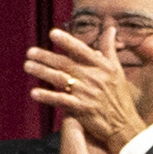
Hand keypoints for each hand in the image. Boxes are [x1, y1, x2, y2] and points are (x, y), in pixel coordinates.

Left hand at [24, 30, 148, 153]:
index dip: (68, 42)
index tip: (52, 33)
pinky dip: (48, 96)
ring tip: (28, 66)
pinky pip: (62, 101)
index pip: (82, 50)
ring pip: (61, 80)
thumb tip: (110, 28)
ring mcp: (87, 94)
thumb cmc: (119, 95)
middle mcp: (95, 78)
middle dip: (46, 57)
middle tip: (30, 52)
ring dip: (43, 72)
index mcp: (103, 66)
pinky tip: (34, 92)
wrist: (124, 125)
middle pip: (66, 64)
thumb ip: (109, 48)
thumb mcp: (117, 69)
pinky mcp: (82, 109)